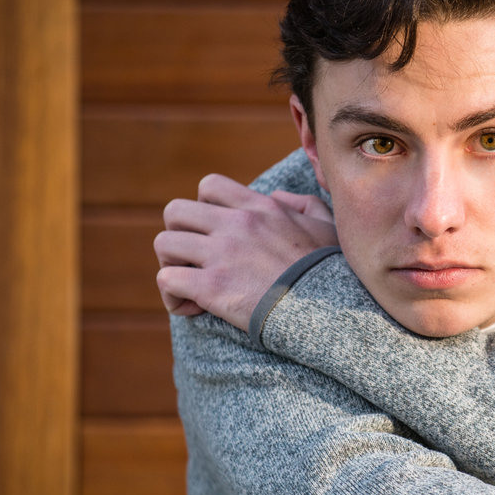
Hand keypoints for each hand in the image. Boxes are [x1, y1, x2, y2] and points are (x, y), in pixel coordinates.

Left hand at [155, 174, 337, 329]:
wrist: (330, 309)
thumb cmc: (329, 271)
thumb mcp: (326, 225)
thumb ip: (302, 204)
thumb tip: (279, 198)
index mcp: (260, 207)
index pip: (208, 186)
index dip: (203, 208)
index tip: (215, 233)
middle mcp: (236, 224)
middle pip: (175, 211)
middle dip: (178, 235)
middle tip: (195, 260)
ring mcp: (222, 255)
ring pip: (164, 244)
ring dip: (171, 265)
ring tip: (189, 285)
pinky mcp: (212, 287)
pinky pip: (167, 280)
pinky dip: (173, 296)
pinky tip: (193, 308)